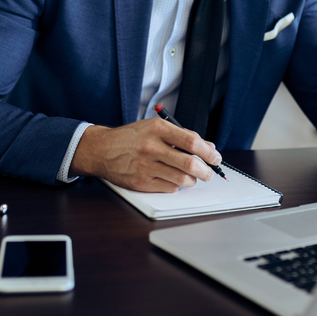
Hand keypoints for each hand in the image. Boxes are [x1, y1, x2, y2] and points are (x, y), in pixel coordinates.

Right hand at [69, 119, 221, 191]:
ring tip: (192, 176)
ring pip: (182, 178)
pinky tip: (174, 179)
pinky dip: (177, 184)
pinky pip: (170, 187)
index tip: (215, 157)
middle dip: (206, 171)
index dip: (208, 151)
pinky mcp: (141, 182)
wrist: (101, 149)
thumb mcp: (154, 128)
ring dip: (193, 179)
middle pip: (189, 163)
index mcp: (157, 129)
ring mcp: (146, 166)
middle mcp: (151, 147)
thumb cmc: (131, 138)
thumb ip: (180, 136)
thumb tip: (207, 147)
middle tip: (209, 173)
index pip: (191, 141)